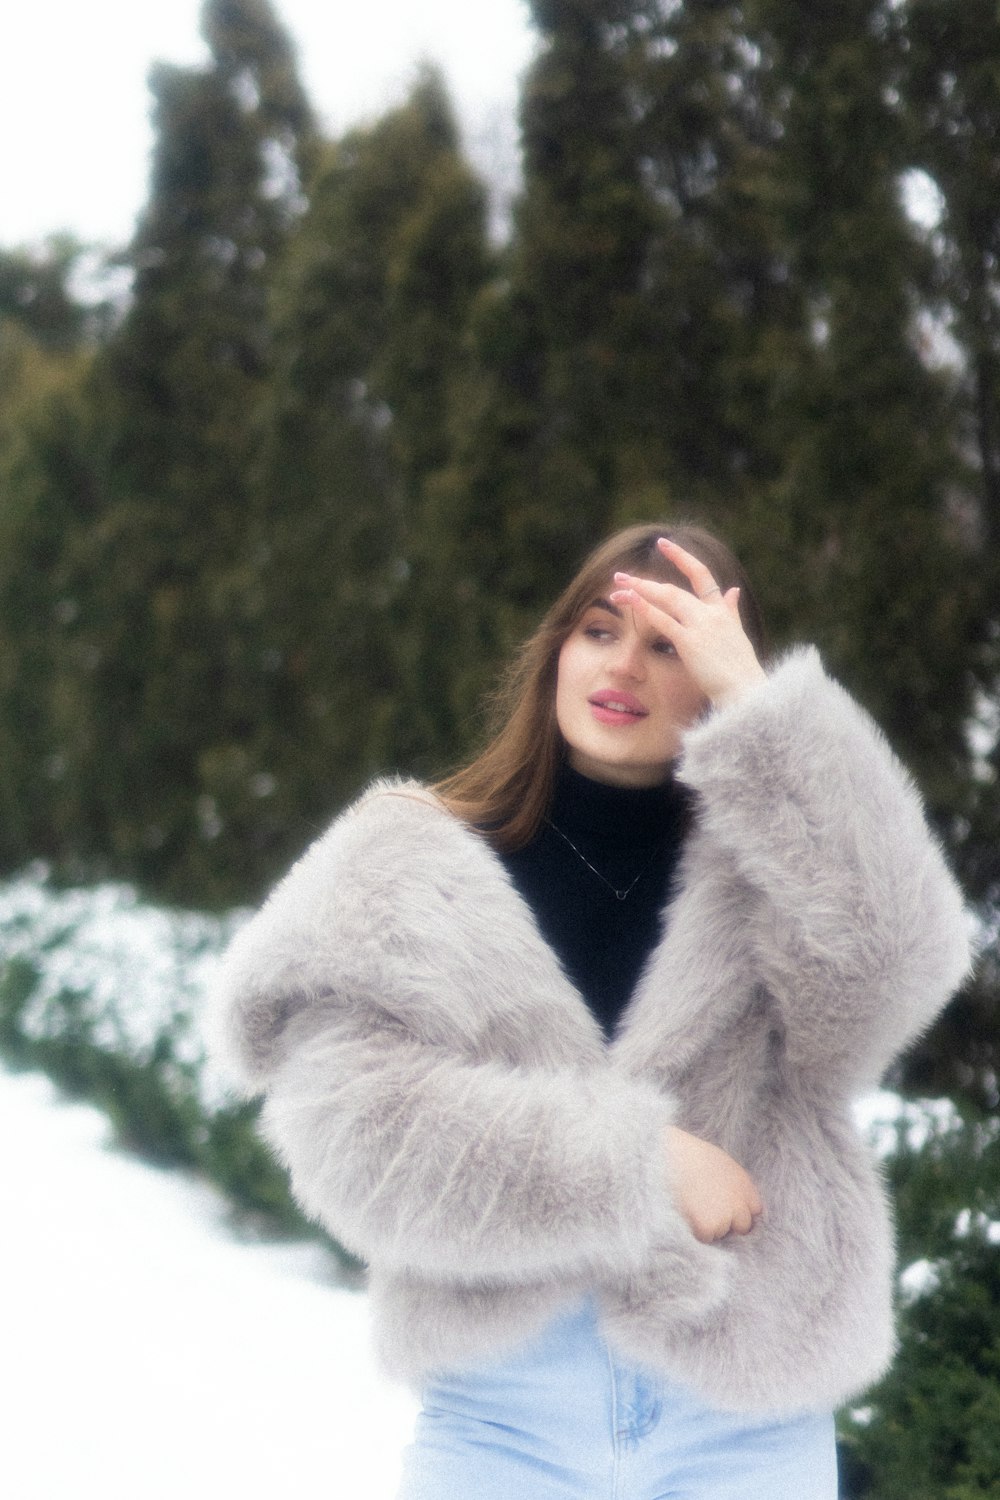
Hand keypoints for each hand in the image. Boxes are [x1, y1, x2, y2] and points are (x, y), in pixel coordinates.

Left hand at [610, 538, 765, 708]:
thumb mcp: (738, 634)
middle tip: (621, 576)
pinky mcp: (690, 642)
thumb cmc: (741, 669)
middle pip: (673, 589)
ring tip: (618, 587)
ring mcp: (701, 626)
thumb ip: (732, 611)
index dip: (682, 557)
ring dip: (640, 590)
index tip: (663, 544)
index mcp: (722, 610)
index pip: (701, 575)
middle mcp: (711, 613)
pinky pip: (663, 620)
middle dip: (645, 582)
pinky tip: (629, 600)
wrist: (747, 690)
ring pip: (666, 598)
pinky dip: (645, 608)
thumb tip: (734, 590)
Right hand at [665, 1125, 763, 1243]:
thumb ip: (733, 1186)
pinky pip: (706, 1237)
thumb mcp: (722, 1164)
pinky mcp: (708, 1226)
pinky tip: (688, 1213)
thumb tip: (731, 1202)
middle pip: (743, 1226)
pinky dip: (697, 1231)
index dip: (739, 1210)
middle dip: (729, 1223)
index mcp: (745, 1186)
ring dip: (711, 1226)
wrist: (674, 1156)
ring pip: (721, 1233)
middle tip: (709, 1211)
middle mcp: (740, 1204)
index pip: (755, 1210)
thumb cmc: (692, 1156)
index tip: (727, 1208)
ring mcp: (726, 1217)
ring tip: (694, 1206)